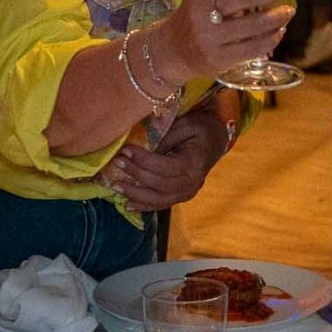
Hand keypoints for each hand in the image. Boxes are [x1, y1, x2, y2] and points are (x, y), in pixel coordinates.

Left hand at [105, 103, 231, 212]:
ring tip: (116, 186)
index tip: (125, 150)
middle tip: (117, 163)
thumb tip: (139, 150)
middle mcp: (193, 182)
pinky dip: (144, 206)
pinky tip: (127, 205)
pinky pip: (161, 204)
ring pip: (158, 199)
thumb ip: (164, 138)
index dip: (142, 160)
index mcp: (194, 162)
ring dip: (135, 194)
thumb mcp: (184, 125)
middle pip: (159, 184)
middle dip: (135, 174)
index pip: (164, 166)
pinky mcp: (182, 196)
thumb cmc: (199, 129)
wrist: (216, 140)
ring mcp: (188, 192)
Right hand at [149, 0, 293, 83]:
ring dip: (275, 17)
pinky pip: (251, 48)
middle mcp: (202, 12)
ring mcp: (210, 38)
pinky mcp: (218, 59)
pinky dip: (270, 39)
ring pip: (251, 25)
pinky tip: (278, 32)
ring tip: (287, 12)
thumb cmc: (196, 16)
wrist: (171, 51)